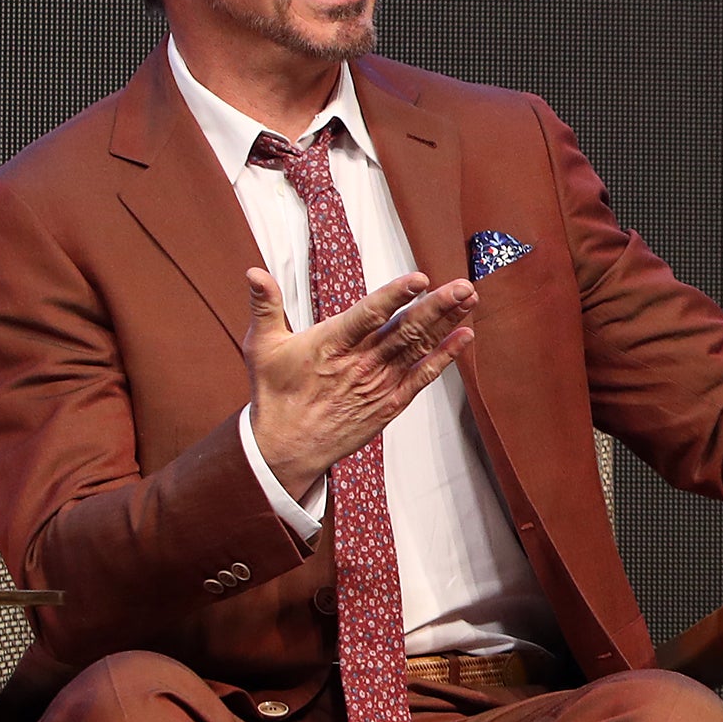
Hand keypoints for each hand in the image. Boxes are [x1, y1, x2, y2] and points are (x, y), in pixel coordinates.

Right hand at [246, 267, 477, 497]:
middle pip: (404, 330)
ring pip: (418, 348)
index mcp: (330, 344)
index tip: (419, 279)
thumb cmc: (274, 393)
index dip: (394, 296)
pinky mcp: (389, 403)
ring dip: (446, 323)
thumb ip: (264, 306)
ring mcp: (378, 384)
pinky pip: (423, 378)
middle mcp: (360, 363)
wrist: (286, 449)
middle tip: (463, 285)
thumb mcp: (262, 346)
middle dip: (437, 306)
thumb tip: (253, 272)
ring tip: (469, 298)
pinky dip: (445, 357)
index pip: (367, 315)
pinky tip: (465, 337)